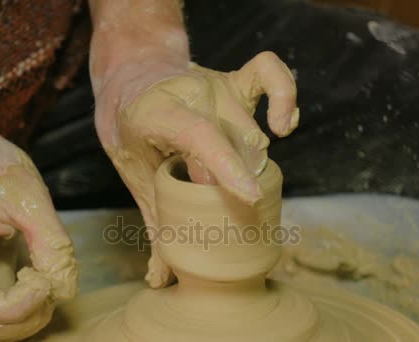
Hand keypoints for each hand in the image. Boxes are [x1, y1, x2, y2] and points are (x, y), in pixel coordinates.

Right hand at [0, 112, 76, 340]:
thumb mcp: (28, 195)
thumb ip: (50, 241)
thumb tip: (64, 286)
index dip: (13, 306)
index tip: (43, 280)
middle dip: (22, 318)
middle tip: (48, 284)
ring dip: (25, 320)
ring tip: (46, 283)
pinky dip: (24, 311)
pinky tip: (40, 282)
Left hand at [92, 51, 298, 287]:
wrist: (133, 84)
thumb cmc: (136, 136)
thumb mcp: (138, 178)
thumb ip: (155, 226)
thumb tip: (162, 281)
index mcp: (155, 115)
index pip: (199, 134)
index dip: (226, 166)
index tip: (250, 197)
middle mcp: (190, 93)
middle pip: (234, 142)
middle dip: (232, 181)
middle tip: (215, 198)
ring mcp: (215, 83)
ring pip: (253, 131)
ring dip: (250, 163)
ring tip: (229, 176)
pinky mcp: (235, 78)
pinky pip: (272, 74)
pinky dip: (285, 97)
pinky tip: (284, 125)